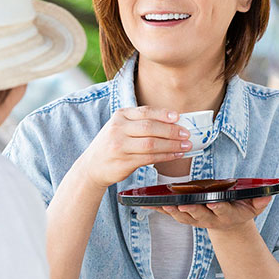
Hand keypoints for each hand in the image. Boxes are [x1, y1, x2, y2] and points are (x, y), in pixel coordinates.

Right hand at [74, 106, 191, 189]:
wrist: (92, 166)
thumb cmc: (112, 144)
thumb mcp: (120, 127)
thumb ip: (140, 122)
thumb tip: (173, 122)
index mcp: (120, 116)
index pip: (145, 112)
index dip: (163, 114)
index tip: (178, 117)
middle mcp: (118, 129)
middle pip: (150, 127)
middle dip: (171, 131)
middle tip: (186, 134)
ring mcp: (120, 146)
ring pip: (151, 144)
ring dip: (172, 145)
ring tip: (185, 146)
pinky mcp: (124, 162)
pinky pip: (150, 158)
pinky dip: (166, 156)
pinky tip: (175, 155)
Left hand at [156, 196, 272, 233]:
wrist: (230, 224)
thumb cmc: (241, 208)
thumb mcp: (253, 206)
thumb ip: (259, 201)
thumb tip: (268, 194)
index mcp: (227, 214)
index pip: (223, 211)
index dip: (218, 208)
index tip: (213, 203)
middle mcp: (210, 219)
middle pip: (199, 215)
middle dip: (190, 210)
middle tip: (181, 204)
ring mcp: (196, 219)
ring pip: (182, 216)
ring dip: (172, 211)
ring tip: (162, 204)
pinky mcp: (184, 217)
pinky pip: (170, 213)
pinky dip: (158, 209)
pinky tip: (146, 204)